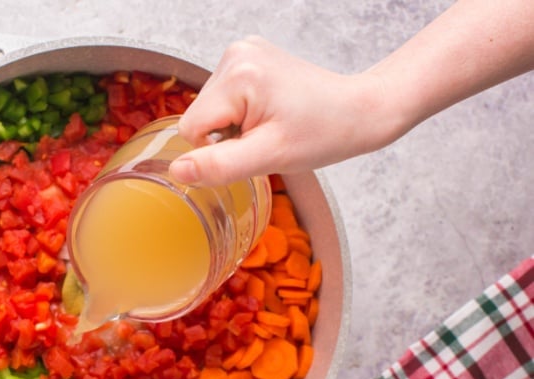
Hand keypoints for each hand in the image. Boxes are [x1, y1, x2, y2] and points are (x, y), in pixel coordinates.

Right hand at [169, 36, 400, 186]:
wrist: (358, 111)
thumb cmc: (322, 134)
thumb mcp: (269, 157)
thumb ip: (219, 165)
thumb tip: (176, 170)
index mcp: (238, 75)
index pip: (191, 128)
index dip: (216, 149)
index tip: (253, 146)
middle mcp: (235, 54)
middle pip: (199, 116)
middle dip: (225, 135)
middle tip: (265, 137)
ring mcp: (241, 52)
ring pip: (209, 108)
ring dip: (233, 126)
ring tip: (270, 125)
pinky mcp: (247, 57)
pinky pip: (223, 98)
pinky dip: (241, 113)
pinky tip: (269, 112)